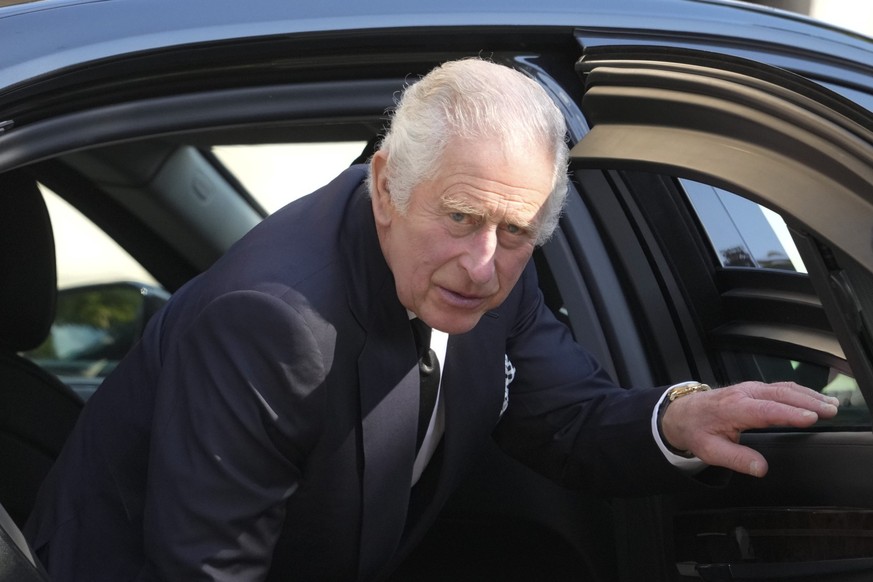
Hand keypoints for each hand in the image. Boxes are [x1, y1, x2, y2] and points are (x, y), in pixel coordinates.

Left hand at [660, 381, 838, 477]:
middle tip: (831, 411)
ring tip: (831, 404)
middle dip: (808, 401)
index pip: (766, 410)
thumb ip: (737, 459)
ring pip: (783, 388)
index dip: (789, 413)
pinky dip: (800, 392)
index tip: (811, 417)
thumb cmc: (697, 431)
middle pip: (780, 395)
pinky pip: (781, 388)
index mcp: (733, 409)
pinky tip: (815, 398)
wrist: (682, 413)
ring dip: (808, 395)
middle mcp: (744, 394)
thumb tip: (761, 468)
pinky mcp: (754, 389)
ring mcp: (750, 389)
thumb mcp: (710, 451)